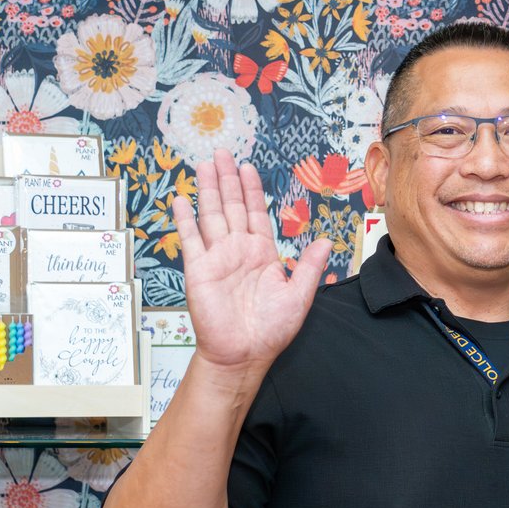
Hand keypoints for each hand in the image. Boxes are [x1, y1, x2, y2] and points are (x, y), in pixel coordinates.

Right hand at [172, 150, 331, 373]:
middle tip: (222, 153)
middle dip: (227, 179)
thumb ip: (309, 266)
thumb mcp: (299, 294)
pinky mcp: (198, 269)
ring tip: (203, 165)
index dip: (251, 190)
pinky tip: (181, 199)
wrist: (244, 354)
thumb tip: (327, 240)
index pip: (255, 213)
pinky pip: (191, 239)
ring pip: (211, 215)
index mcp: (261, 253)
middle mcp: (238, 250)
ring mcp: (216, 258)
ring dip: (206, 190)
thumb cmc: (271, 329)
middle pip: (231, 206)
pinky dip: (185, 219)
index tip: (248, 167)